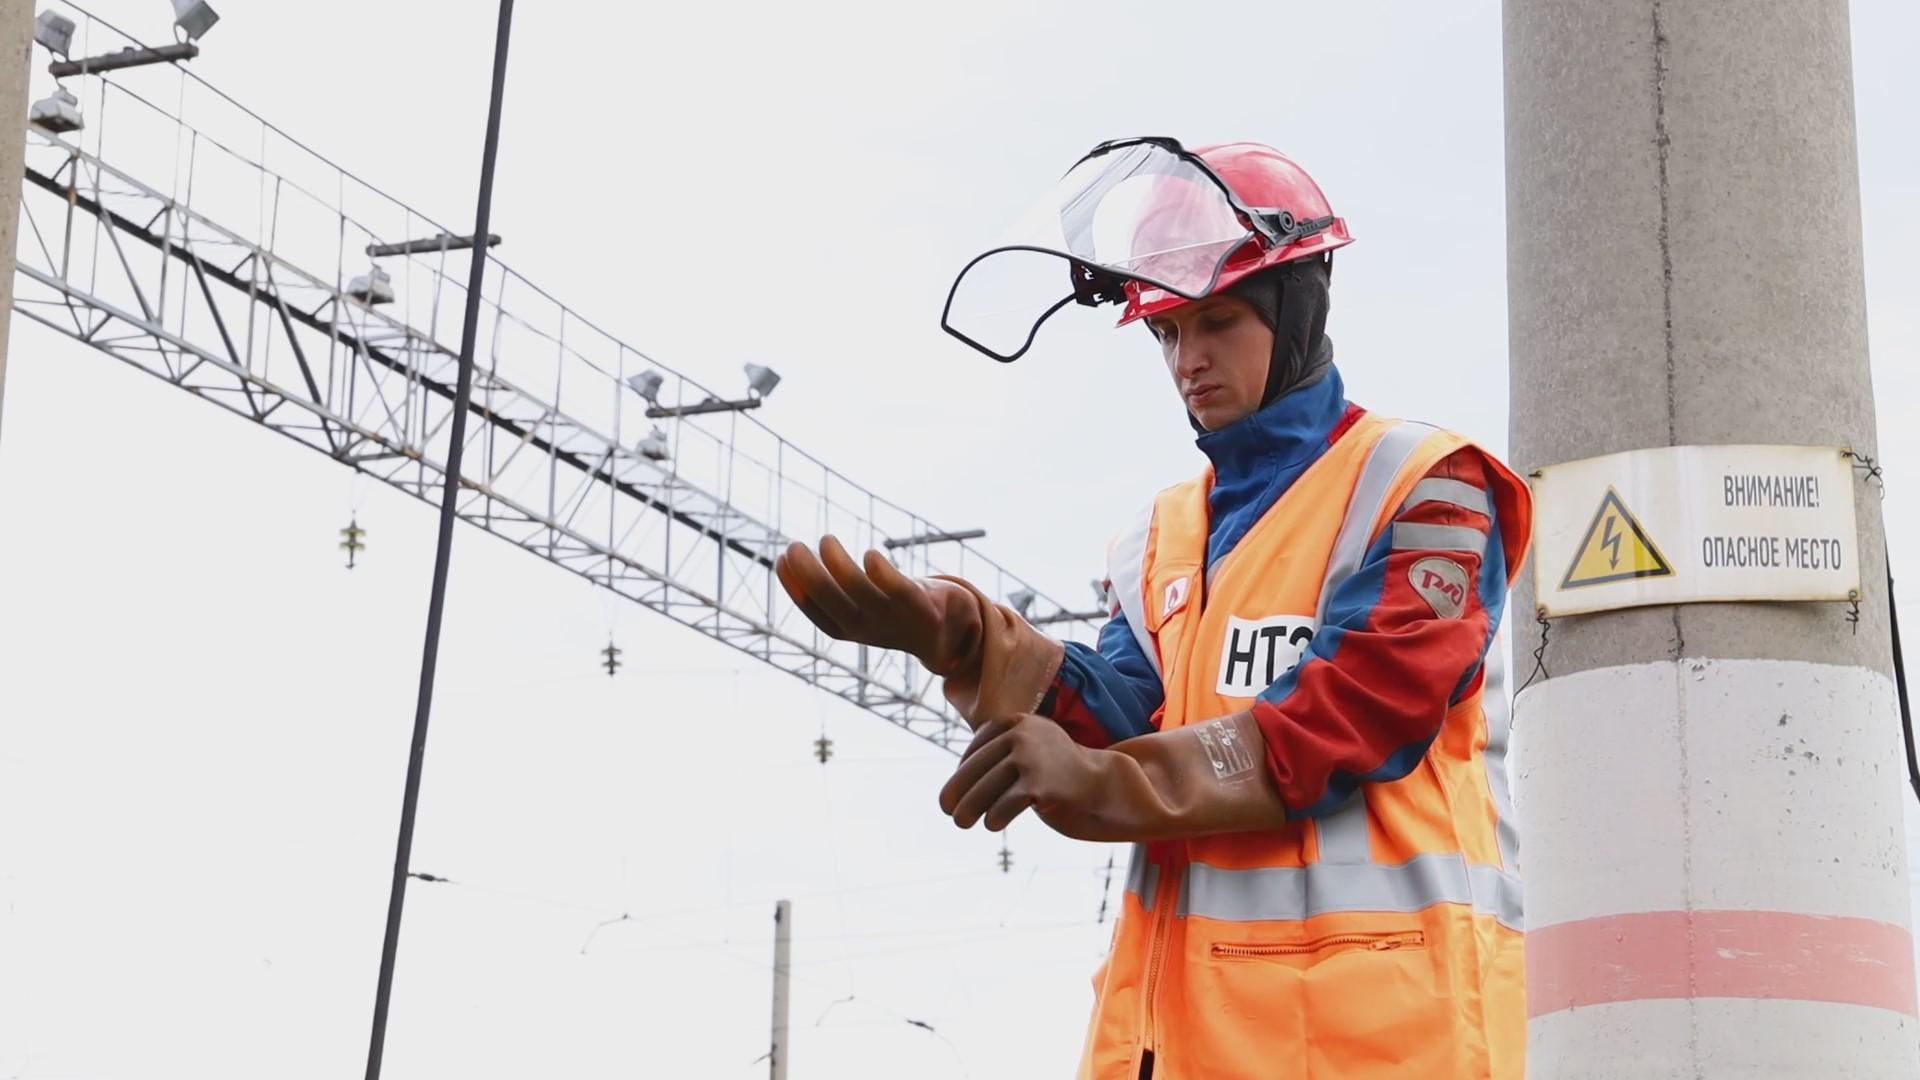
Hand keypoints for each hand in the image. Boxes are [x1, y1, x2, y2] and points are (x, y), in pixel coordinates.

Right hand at [776, 536, 984, 677]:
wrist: (946, 629)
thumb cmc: (893, 609)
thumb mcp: (859, 604)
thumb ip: (833, 588)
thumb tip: (793, 559)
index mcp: (849, 630)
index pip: (816, 612)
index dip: (796, 588)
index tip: (781, 560)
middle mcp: (869, 629)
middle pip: (835, 604)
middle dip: (811, 576)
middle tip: (793, 546)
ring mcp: (896, 619)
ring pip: (864, 595)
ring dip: (842, 568)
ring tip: (826, 540)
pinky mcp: (922, 606)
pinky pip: (901, 592)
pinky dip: (885, 576)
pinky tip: (870, 555)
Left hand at [939, 714, 1139, 839]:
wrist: (1104, 783)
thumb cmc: (1058, 770)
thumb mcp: (1030, 750)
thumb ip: (1000, 754)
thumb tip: (957, 782)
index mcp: (1017, 721)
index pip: (978, 747)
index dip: (963, 770)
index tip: (957, 789)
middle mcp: (1021, 734)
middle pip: (977, 768)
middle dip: (958, 791)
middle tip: (947, 810)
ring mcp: (1031, 757)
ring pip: (986, 788)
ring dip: (970, 808)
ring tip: (961, 822)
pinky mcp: (1040, 784)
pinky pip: (1005, 804)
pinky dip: (994, 816)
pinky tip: (992, 824)